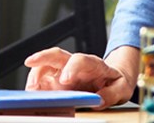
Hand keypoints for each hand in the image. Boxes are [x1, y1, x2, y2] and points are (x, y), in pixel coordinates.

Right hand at [24, 46, 138, 107]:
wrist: (115, 79)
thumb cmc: (117, 82)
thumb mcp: (122, 88)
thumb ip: (112, 93)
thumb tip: (99, 99)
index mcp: (94, 65)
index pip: (81, 60)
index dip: (72, 68)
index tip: (64, 80)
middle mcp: (76, 65)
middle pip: (57, 55)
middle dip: (42, 57)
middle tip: (30, 63)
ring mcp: (65, 71)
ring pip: (46, 66)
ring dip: (35, 74)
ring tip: (31, 89)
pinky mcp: (58, 79)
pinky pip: (44, 78)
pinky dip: (36, 84)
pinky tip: (33, 94)